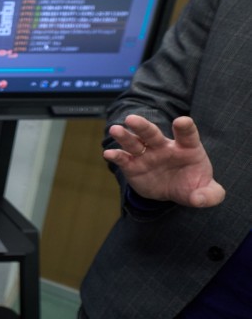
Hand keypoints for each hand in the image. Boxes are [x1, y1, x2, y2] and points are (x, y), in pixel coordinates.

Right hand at [104, 114, 224, 207]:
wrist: (172, 190)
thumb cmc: (193, 186)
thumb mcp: (208, 192)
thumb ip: (211, 195)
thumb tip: (198, 199)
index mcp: (186, 147)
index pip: (187, 134)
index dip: (185, 127)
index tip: (182, 122)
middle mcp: (164, 147)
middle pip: (152, 133)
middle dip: (142, 126)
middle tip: (131, 119)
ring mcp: (146, 155)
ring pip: (134, 142)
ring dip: (124, 136)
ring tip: (115, 129)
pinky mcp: (133, 165)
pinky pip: (123, 159)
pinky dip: (116, 156)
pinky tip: (108, 154)